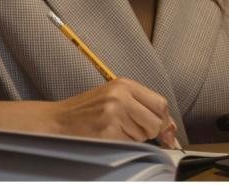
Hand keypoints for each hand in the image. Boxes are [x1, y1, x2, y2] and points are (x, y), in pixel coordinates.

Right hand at [46, 78, 177, 146]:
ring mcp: (114, 114)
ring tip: (115, 129)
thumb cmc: (87, 110)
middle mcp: (120, 96)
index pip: (160, 103)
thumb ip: (141, 105)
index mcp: (124, 84)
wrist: (58, 120)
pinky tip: (108, 136)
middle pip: (155, 121)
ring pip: (143, 135)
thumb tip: (169, 127)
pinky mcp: (107, 132)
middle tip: (134, 130)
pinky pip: (129, 144)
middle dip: (150, 132)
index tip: (164, 130)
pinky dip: (123, 144)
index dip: (164, 119)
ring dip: (134, 138)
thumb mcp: (114, 96)